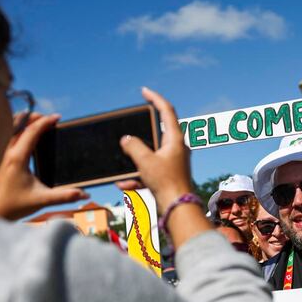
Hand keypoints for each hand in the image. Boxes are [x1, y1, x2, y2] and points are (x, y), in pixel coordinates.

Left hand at [0, 113, 88, 219]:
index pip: (31, 132)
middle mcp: (6, 153)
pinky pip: (6, 136)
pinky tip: (24, 134)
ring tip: (37, 122)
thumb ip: (64, 196)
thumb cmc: (16, 205)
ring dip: (23, 121)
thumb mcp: (42, 200)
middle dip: (33, 117)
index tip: (57, 118)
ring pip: (9, 128)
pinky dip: (16, 129)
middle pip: (18, 123)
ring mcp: (0, 154)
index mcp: (18, 159)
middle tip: (47, 118)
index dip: (45, 122)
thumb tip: (84, 194)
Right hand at [116, 87, 193, 212]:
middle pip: (157, 134)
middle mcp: (177, 148)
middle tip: (130, 132)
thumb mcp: (145, 161)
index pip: (166, 111)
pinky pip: (149, 172)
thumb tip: (126, 139)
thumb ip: (133, 147)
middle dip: (140, 136)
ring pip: (150, 156)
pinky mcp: (169, 176)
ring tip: (122, 173)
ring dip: (135, 162)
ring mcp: (173, 163)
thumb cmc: (166, 183)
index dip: (155, 99)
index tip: (144, 92)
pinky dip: (137, 177)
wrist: (178, 210)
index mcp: (175, 139)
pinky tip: (124, 186)